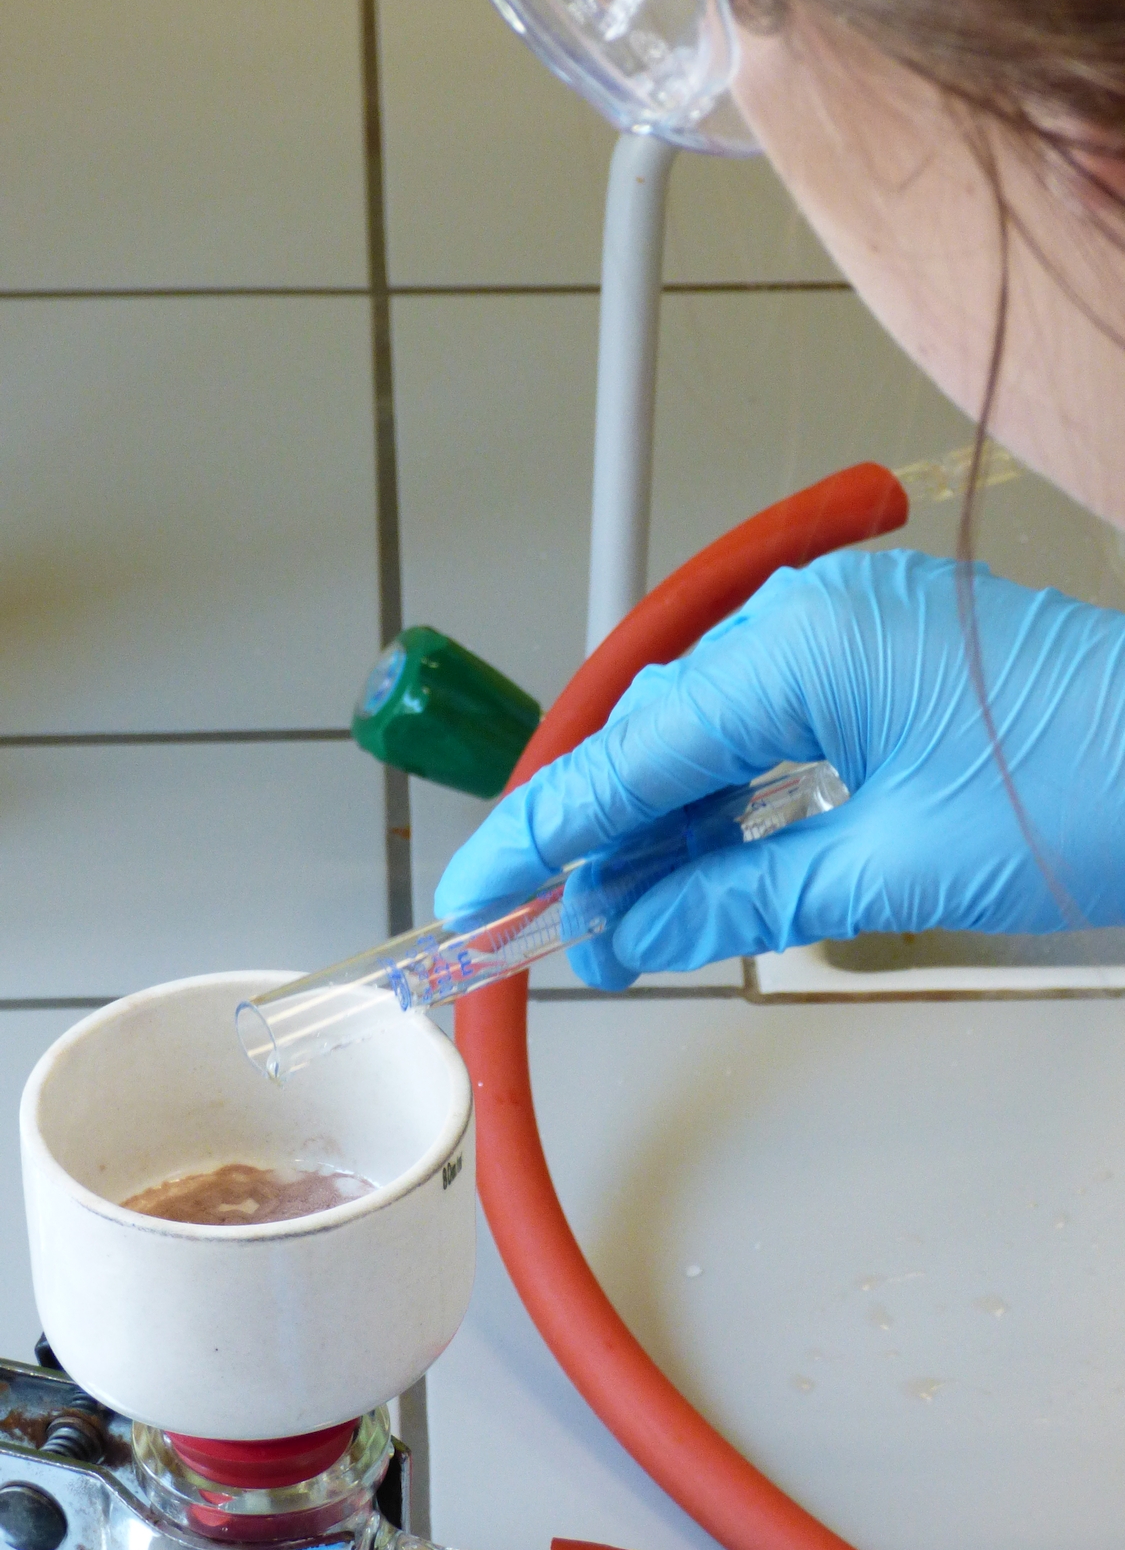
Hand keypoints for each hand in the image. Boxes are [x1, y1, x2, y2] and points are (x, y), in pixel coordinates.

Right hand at [434, 550, 1124, 986]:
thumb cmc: (1094, 792)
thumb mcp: (896, 871)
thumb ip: (741, 899)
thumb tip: (633, 935)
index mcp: (799, 643)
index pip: (628, 752)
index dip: (543, 833)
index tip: (478, 892)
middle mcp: (809, 614)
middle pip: (655, 731)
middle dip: (597, 833)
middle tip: (548, 927)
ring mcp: (846, 626)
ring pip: (707, 728)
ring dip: (661, 821)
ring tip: (625, 916)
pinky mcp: (880, 653)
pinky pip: (769, 721)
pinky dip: (728, 795)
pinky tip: (701, 861)